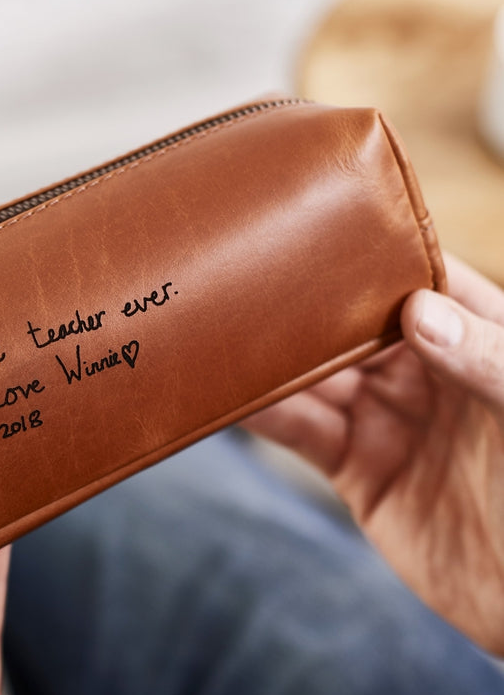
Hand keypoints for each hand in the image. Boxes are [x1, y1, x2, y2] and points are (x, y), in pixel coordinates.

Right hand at [246, 254, 503, 653]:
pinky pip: (302, 432)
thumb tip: (417, 312)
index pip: (415, 278)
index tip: (312, 224)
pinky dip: (264, 414)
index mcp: (477, 339)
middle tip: (241, 275)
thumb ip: (489, 359)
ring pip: (315, 376)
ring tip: (217, 328)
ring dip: (270, 357)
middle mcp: (425, 372)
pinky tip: (228, 394)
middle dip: (302, 303)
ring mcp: (386, 421)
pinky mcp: (356, 470)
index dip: (368, 251)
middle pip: (349, 324)